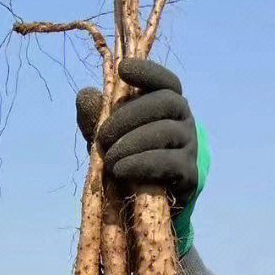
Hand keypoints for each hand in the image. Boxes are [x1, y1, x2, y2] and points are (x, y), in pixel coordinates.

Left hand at [75, 58, 208, 254]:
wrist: (149, 205)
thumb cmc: (130, 161)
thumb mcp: (109, 138)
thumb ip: (97, 117)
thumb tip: (84, 95)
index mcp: (168, 105)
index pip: (166, 81)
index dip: (148, 72)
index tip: (123, 69)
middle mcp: (184, 120)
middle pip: (166, 102)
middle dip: (130, 115)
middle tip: (103, 136)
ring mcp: (190, 146)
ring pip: (167, 131)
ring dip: (133, 142)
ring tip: (110, 159)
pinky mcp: (190, 175)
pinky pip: (170, 163)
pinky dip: (142, 163)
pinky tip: (121, 169)